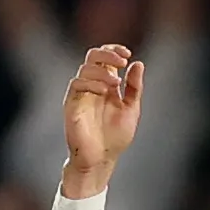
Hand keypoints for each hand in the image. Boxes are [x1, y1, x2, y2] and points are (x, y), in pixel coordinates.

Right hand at [62, 43, 144, 188]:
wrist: (102, 159)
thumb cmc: (115, 136)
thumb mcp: (131, 109)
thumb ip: (134, 87)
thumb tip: (138, 64)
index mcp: (106, 84)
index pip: (105, 58)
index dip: (114, 51)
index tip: (128, 54)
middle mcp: (92, 86)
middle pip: (93, 57)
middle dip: (107, 55)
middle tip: (122, 61)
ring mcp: (81, 94)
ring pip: (85, 68)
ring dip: (102, 71)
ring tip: (116, 83)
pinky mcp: (72, 104)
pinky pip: (76, 84)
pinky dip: (91, 83)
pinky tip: (104, 91)